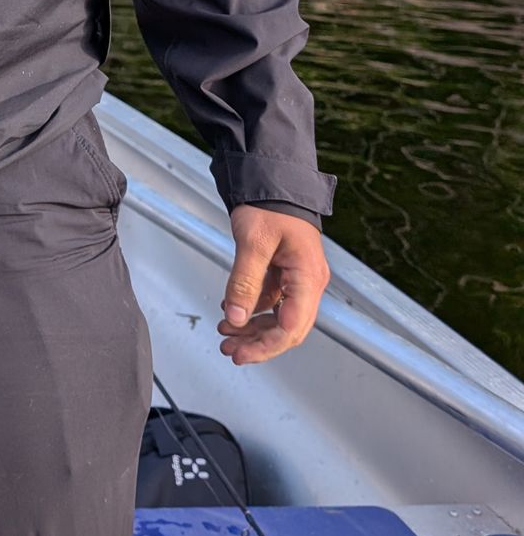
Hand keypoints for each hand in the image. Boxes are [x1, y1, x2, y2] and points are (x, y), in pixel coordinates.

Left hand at [218, 207, 329, 364]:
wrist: (273, 180)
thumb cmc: (270, 205)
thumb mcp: (253, 242)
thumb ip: (244, 282)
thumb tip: (236, 317)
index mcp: (308, 277)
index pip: (292, 326)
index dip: (267, 346)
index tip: (242, 354)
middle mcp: (309, 282)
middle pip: (288, 328)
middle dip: (259, 344)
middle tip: (230, 351)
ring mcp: (299, 279)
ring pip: (280, 318)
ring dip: (254, 330)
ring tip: (226, 335)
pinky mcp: (287, 273)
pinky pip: (273, 302)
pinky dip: (253, 310)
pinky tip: (232, 311)